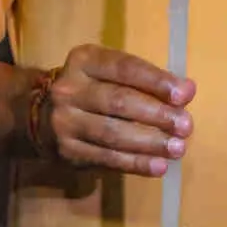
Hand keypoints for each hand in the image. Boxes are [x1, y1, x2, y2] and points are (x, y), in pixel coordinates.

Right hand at [40, 44, 194, 176]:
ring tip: (177, 148)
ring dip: (149, 143)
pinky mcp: (67, 152)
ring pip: (112, 134)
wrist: (39, 116)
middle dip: (157, 115)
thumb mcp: (111, 72)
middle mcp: (70, 89)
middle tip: (186, 126)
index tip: (185, 94)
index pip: (125, 68)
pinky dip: (134, 163)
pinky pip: (105, 158)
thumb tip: (186, 92)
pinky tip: (157, 166)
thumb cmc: (92, 87)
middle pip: (120, 102)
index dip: (157, 81)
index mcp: (85, 60)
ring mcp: (65, 122)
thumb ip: (147, 80)